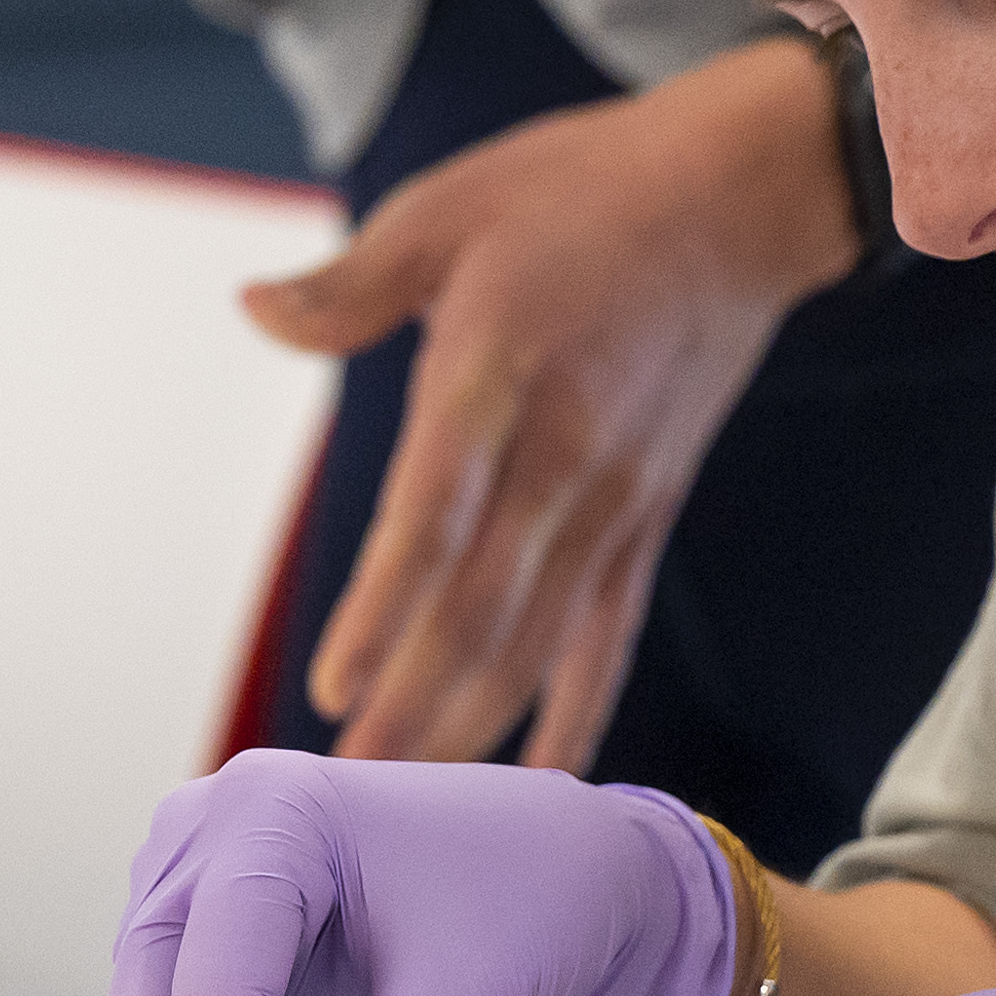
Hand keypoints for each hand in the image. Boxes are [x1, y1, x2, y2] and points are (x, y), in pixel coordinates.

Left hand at [254, 33, 855, 769]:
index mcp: (500, 368)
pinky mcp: (648, 511)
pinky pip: (609, 630)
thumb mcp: (449, 206)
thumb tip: (252, 309)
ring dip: (475, 724)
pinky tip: (541, 782)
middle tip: (351, 797)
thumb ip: (349, 284)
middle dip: (415, 708)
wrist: (743, 194)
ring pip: (540, 637)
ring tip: (412, 804)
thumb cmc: (583, 191)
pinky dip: (576, 709)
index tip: (338, 685)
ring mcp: (614, 492)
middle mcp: (563, 449)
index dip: (386, 607)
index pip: (437, 510)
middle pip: (483, 605)